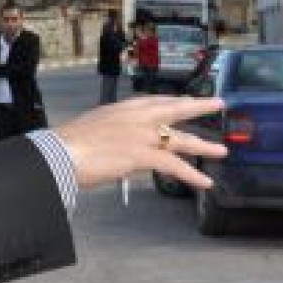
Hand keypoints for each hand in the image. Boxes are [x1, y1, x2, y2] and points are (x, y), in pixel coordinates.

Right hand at [52, 95, 226, 189]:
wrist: (61, 152)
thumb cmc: (71, 144)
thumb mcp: (96, 127)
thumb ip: (116, 133)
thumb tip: (127, 149)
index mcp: (124, 108)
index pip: (157, 101)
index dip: (176, 102)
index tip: (188, 101)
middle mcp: (137, 117)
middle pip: (176, 110)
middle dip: (199, 107)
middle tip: (218, 104)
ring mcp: (142, 135)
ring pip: (181, 139)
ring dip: (203, 146)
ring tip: (220, 151)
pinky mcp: (143, 155)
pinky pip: (174, 165)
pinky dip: (192, 174)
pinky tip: (204, 181)